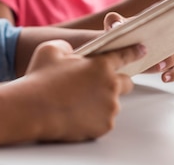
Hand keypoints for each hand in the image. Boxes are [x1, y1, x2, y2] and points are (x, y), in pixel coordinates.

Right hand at [17, 38, 145, 142]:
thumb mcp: (51, 49)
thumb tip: (71, 52)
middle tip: (94, 83)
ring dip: (101, 100)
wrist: (31, 109)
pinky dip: (94, 116)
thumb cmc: (41, 77)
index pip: (125, 55)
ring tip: (76, 101)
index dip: (133, 51)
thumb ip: (68, 46)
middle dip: (115, 81)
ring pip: (112, 102)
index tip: (141, 50)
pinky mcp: (103, 126)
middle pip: (126, 82)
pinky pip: (103, 119)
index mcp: (102, 65)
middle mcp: (111, 87)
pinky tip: (75, 113)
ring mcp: (109, 109)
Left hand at [103, 12, 173, 82]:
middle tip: (159, 64)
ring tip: (162, 73)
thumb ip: (114, 21)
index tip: (166, 37)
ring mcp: (166, 51)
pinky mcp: (165, 64)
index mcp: (154, 24)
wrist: (117, 47)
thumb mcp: (114, 25)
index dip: (172, 28)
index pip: (169, 22)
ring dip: (173, 66)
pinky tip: (164, 78)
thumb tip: (116, 25)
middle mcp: (165, 36)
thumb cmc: (119, 33)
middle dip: (170, 55)